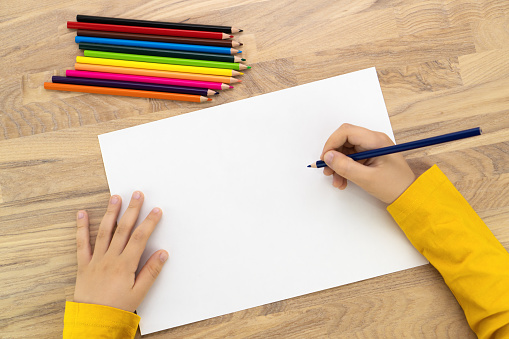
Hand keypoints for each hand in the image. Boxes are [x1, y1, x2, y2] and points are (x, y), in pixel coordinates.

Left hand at [73, 191, 167, 311]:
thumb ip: (151, 272)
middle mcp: (110, 258)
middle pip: (123, 229)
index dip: (149, 222)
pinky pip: (82, 243)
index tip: (156, 210)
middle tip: (138, 194)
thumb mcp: (139, 292)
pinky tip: (82, 214)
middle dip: (132, 210)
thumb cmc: (117, 308)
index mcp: (125, 265)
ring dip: (110, 213)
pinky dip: (81, 227)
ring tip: (115, 198)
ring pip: (104, 231)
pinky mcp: (84, 264)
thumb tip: (163, 254)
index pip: (140, 237)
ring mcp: (96, 259)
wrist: (94, 320)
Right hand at [320, 123, 415, 203]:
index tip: (325, 158)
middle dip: (333, 155)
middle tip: (328, 171)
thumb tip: (328, 157)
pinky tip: (343, 181)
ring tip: (337, 181)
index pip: (346, 131)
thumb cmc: (395, 186)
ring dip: (337, 165)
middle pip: (344, 140)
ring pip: (345, 150)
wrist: (409, 195)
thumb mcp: (367, 179)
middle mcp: (373, 141)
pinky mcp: (369, 156)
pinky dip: (343, 168)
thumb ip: (346, 167)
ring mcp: (371, 148)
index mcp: (376, 141)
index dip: (332, 143)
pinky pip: (350, 158)